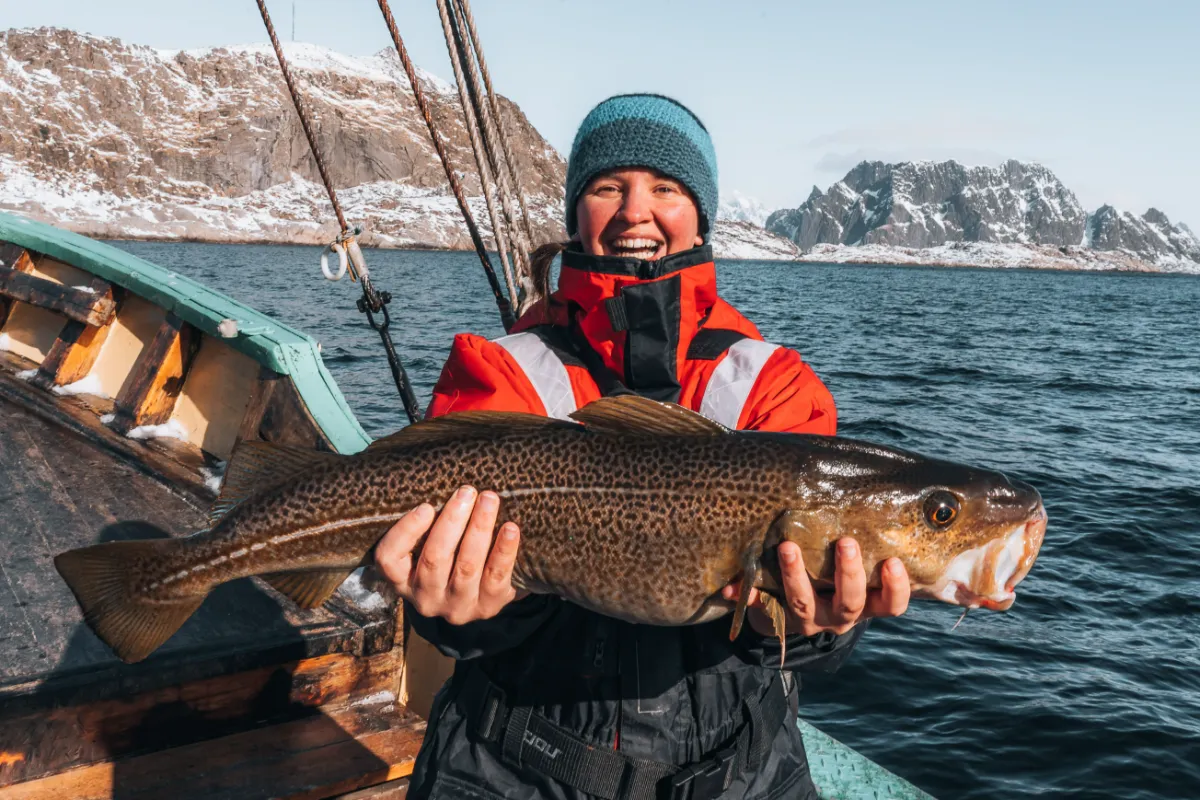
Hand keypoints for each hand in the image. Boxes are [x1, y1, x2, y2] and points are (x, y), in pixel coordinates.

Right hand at [374, 486, 527, 625]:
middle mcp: (426, 598)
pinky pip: (496, 577)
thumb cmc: (451, 554)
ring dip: (479, 528)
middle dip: (452, 521)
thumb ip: (428, 522)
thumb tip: (442, 479)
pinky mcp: (488, 607)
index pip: (389, 559)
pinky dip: (504, 551)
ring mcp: (457, 607)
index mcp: (402, 580)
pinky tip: (510, 528)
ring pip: (466, 566)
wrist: (486, 591)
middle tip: (467, 491)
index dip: (405, 532)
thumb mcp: (429, 544)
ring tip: (489, 499)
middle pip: (434, 559)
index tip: (425, 506)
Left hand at [722, 538, 909, 637]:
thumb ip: (864, 548)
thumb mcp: (850, 570)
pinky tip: (732, 587)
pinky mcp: (776, 618)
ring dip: (795, 576)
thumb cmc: (833, 576)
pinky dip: (747, 596)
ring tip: (788, 547)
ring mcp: (808, 620)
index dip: (895, 588)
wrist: (792, 612)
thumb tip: (882, 518)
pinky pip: (761, 610)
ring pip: (804, 604)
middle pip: (849, 603)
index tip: (892, 562)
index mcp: (863, 605)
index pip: (890, 605)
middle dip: (848, 573)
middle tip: (846, 542)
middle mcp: (838, 617)